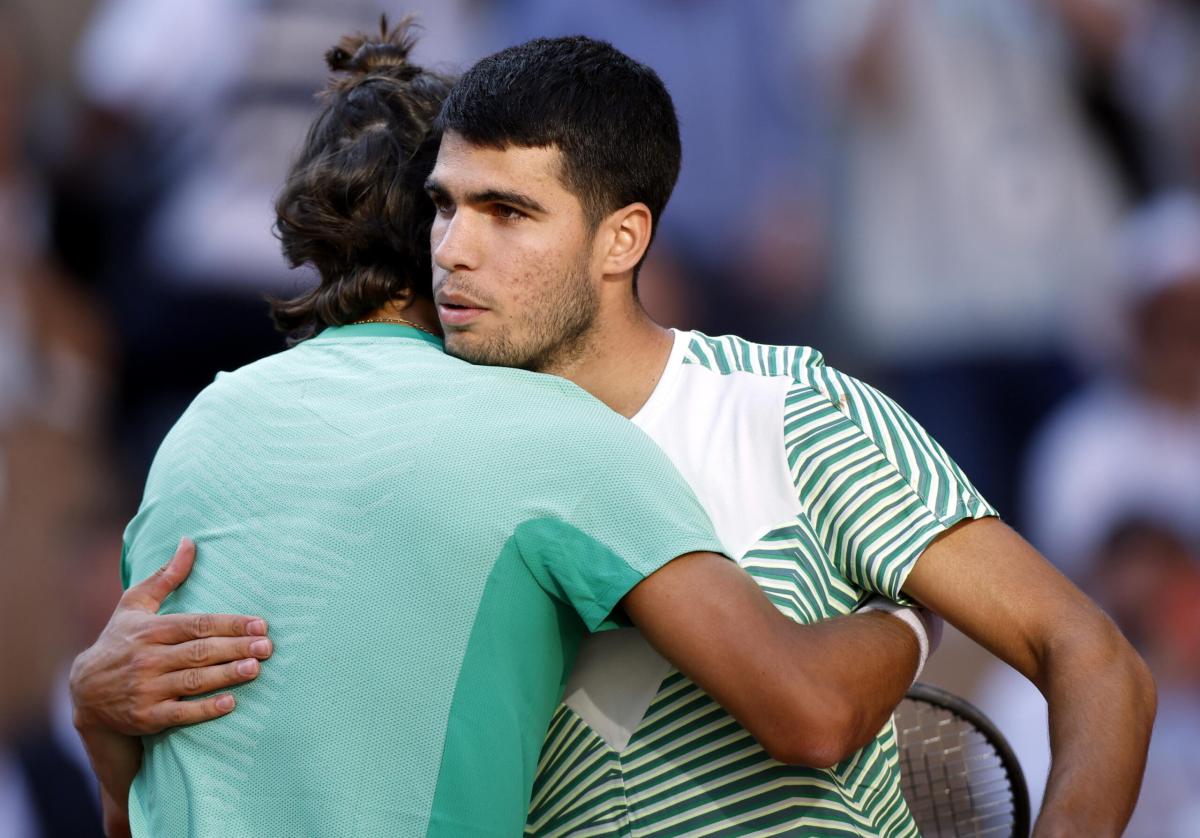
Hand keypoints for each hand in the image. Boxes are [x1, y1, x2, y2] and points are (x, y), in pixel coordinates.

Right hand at [69, 537, 272, 735]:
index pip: (197, 625)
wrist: (84, 692)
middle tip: (267, 647)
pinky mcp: (145, 717)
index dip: (230, 625)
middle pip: (199, 652)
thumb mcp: (134, 605)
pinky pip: (179, 714)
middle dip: (236, 648)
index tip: (260, 624)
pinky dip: (204, 710)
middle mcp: (147, 658)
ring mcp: (146, 689)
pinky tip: (230, 703)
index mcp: (150, 630)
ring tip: (255, 668)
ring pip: (193, 681)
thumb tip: (189, 541)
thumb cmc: (119, 640)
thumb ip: (165, 576)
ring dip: (226, 675)